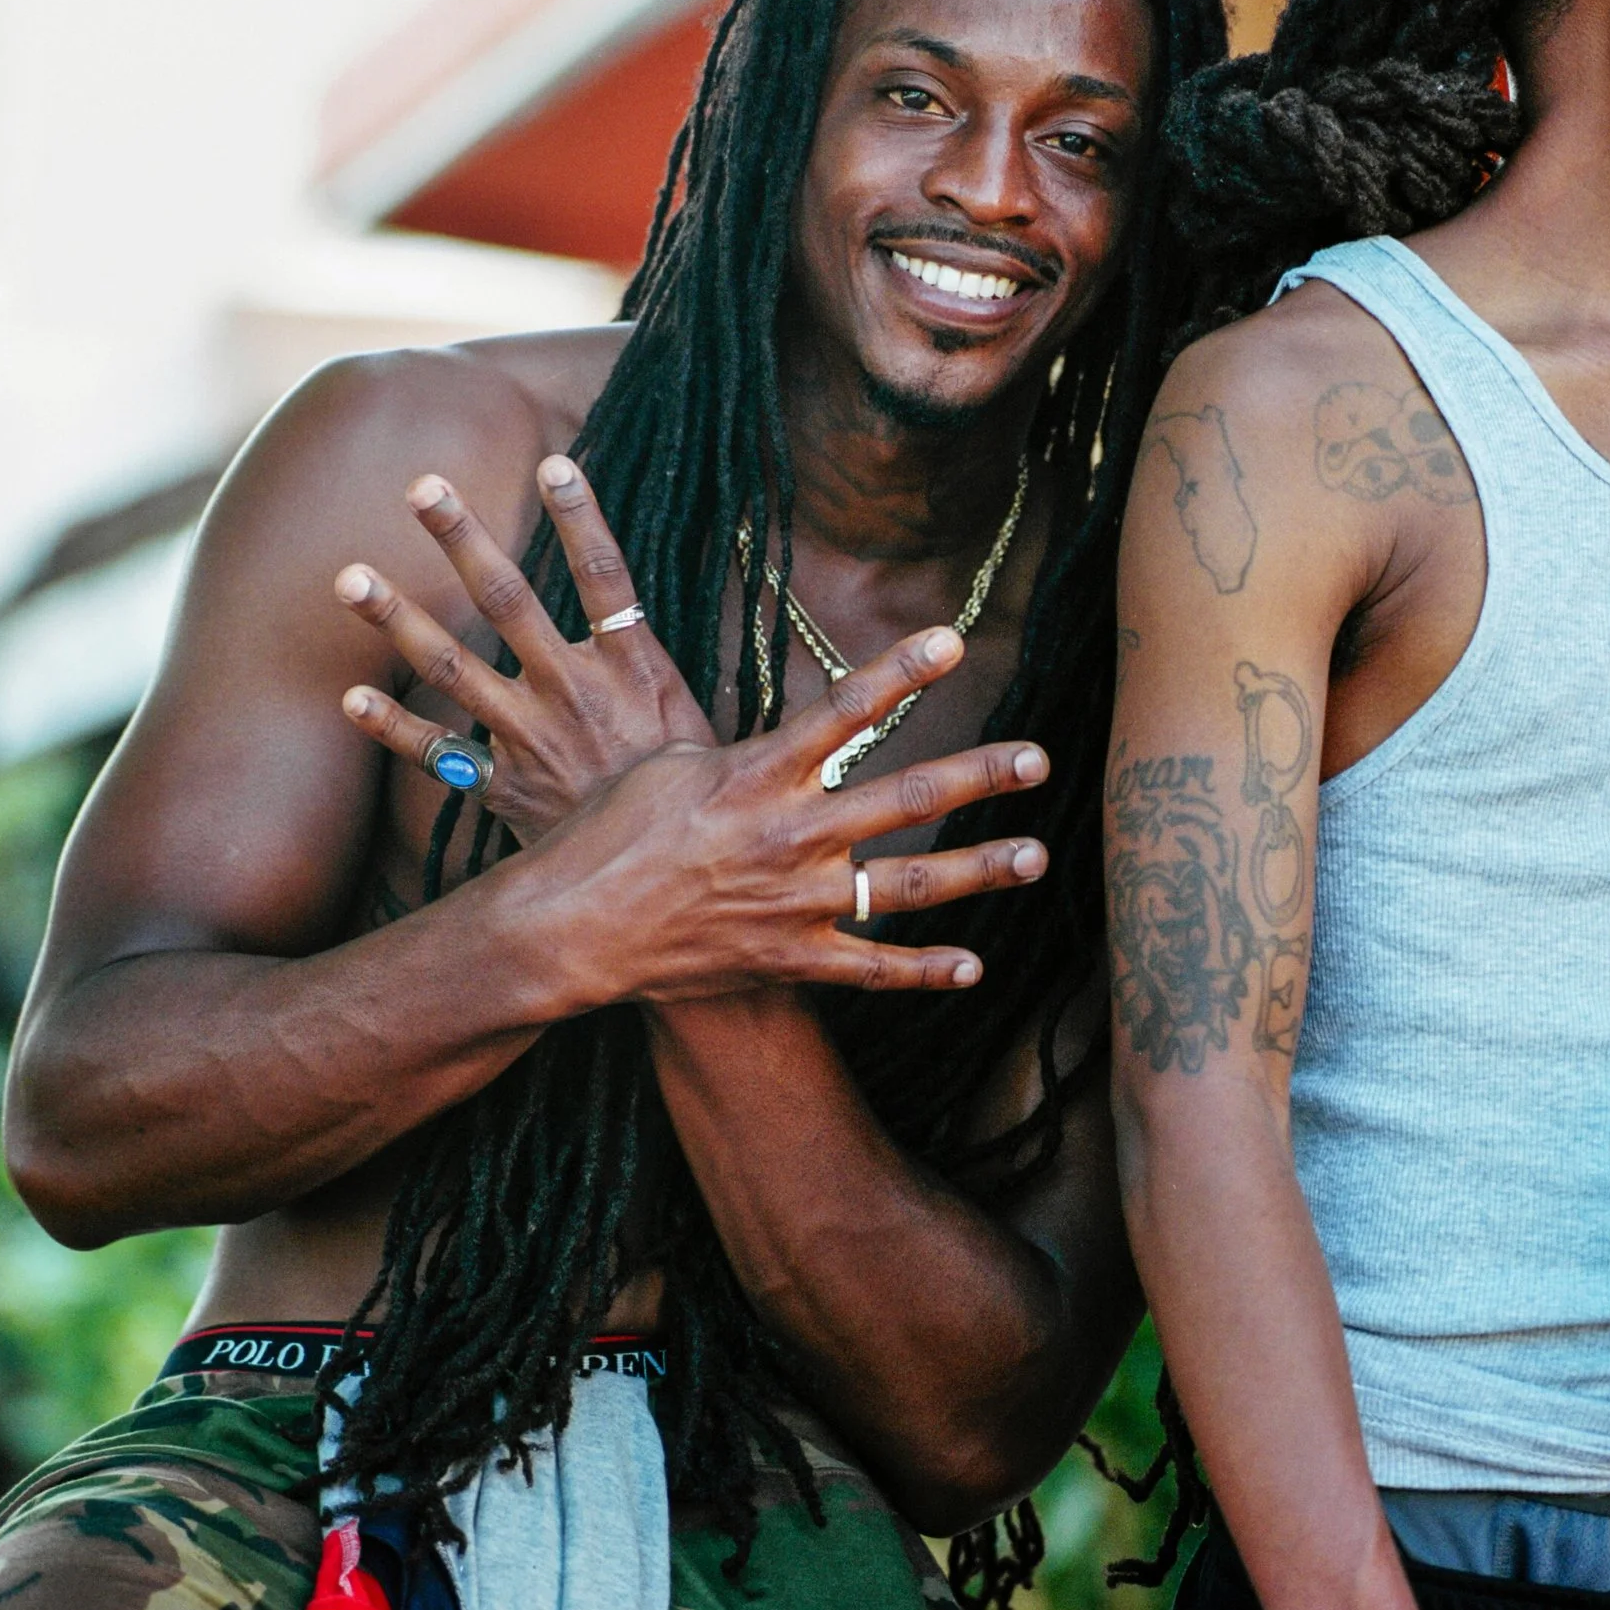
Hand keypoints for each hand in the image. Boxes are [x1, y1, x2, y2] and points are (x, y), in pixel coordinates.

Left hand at [337, 458, 705, 842]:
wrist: (664, 887)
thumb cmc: (694, 805)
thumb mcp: (707, 730)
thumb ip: (675, 677)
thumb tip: (724, 642)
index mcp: (633, 669)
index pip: (607, 576)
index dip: (582, 517)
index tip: (555, 462)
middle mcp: (573, 691)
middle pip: (508, 599)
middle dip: (463, 538)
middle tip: (422, 486)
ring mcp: (528, 735)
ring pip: (452, 665)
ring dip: (395, 620)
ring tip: (348, 577)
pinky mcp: (502, 785)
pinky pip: (436, 754)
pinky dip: (392, 727)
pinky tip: (350, 696)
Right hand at [523, 627, 1052, 999]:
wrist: (571, 927)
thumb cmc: (607, 834)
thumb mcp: (668, 767)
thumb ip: (741, 752)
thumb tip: (782, 742)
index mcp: (759, 773)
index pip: (845, 709)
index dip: (901, 671)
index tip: (953, 639)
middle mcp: (792, 834)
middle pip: (906, 797)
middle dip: (980, 775)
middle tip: (1038, 758)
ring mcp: (797, 901)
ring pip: (908, 884)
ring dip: (979, 870)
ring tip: (1036, 856)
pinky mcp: (790, 958)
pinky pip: (871, 967)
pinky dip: (925, 970)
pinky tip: (973, 966)